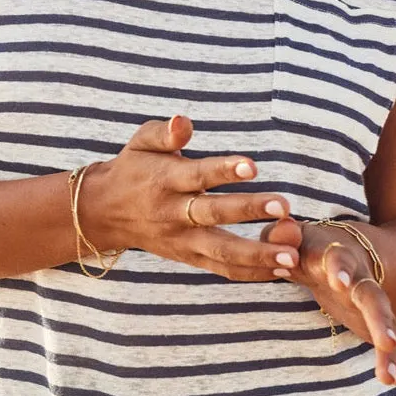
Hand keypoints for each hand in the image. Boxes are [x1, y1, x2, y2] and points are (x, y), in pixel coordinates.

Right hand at [77, 116, 300, 280]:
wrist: (105, 212)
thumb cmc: (134, 169)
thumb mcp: (141, 142)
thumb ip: (165, 133)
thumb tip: (184, 121)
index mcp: (165, 181)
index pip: (197, 176)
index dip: (224, 171)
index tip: (253, 166)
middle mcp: (174, 214)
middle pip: (213, 215)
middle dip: (249, 211)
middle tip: (284, 206)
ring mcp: (182, 241)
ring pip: (221, 252)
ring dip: (257, 255)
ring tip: (290, 255)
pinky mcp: (189, 258)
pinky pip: (223, 270)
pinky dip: (252, 273)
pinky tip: (282, 270)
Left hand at [260, 217, 395, 387]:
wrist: (340, 246)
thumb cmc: (306, 245)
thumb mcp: (292, 237)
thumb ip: (281, 234)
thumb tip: (284, 229)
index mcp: (334, 255)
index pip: (337, 259)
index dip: (339, 268)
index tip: (339, 282)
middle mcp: (357, 277)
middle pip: (371, 295)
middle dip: (379, 318)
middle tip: (385, 341)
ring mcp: (368, 299)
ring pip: (383, 320)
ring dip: (389, 346)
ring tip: (390, 378)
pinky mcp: (372, 319)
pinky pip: (388, 340)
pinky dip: (394, 359)